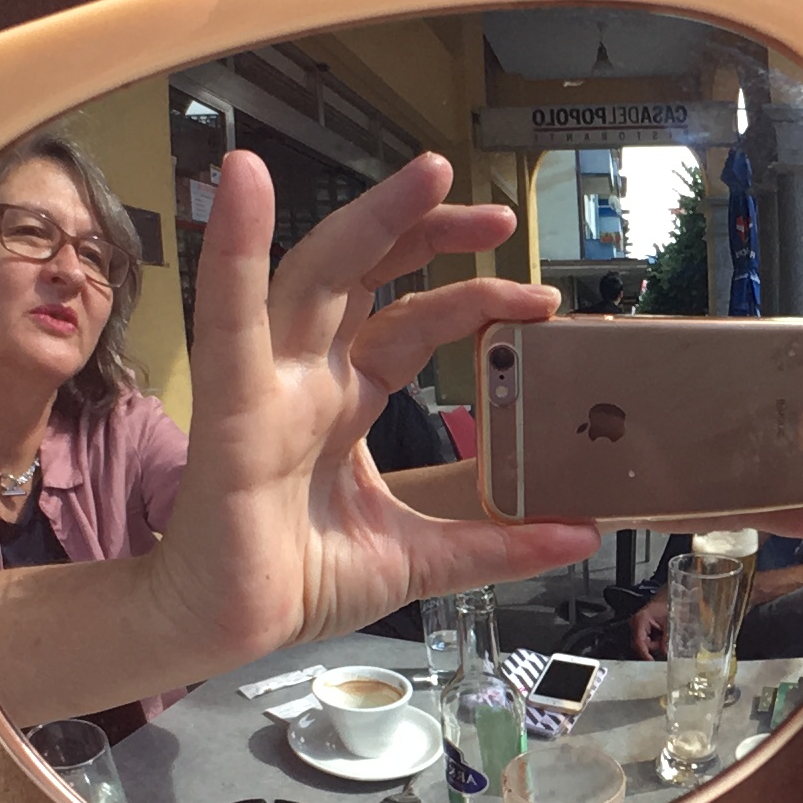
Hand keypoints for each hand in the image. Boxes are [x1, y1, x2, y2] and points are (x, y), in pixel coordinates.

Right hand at [137, 152, 595, 670]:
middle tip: (497, 212)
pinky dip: (232, 250)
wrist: (223, 630)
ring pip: (314, 274)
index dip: (472, 297)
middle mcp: (307, 376)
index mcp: (345, 399)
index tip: (541, 299)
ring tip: (426, 172)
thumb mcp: (421, 558)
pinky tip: (242, 183)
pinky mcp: (232, 407)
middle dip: (428, 231)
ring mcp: (268, 382)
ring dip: (369, 218)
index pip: (413, 321)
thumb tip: (579, 535)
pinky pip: (229, 318)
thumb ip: (495, 543)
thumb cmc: (294, 580)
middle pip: (366, 273)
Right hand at [629, 592, 667, 657]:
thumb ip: (666, 640)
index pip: (638, 642)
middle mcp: (635, 622)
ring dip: (655, 642)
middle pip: (640, 644)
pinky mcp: (640, 626)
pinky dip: (654, 639)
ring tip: (664, 633)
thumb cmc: (668, 604)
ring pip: (643, 642)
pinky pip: (645, 638)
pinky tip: (661, 632)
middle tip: (664, 642)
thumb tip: (665, 653)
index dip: (644, 654)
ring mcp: (636, 624)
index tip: (651, 662)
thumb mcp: (669, 623)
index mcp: (640, 620)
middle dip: (653, 646)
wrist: (668, 595)